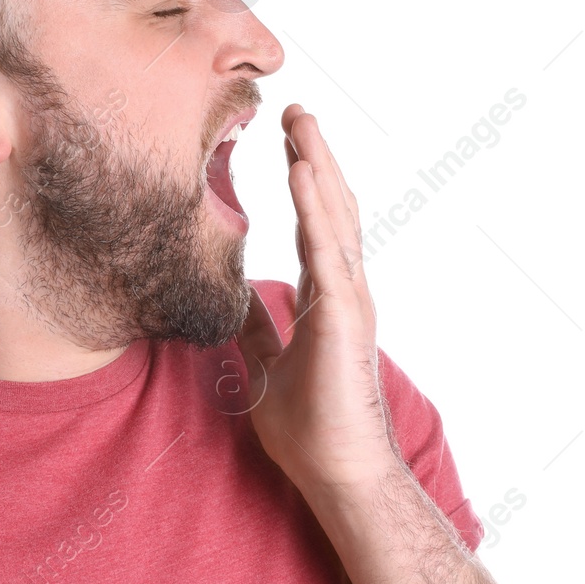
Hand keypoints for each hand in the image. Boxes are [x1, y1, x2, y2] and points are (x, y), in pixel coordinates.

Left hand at [237, 105, 399, 496]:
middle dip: (313, 156)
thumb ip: (257, 330)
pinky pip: (326, 249)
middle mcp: (341, 289)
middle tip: (296, 110)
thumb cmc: (310, 429)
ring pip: (334, 216)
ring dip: (317, 164)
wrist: (337, 473)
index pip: (314, 226)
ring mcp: (347, 298)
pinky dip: (315, 206)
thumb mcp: (266, 367)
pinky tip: (303, 170)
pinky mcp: (343, 314)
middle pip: (330, 207)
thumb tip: (237, 301)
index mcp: (324, 299)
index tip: (289, 144)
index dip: (304, 183)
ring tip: (301, 120)